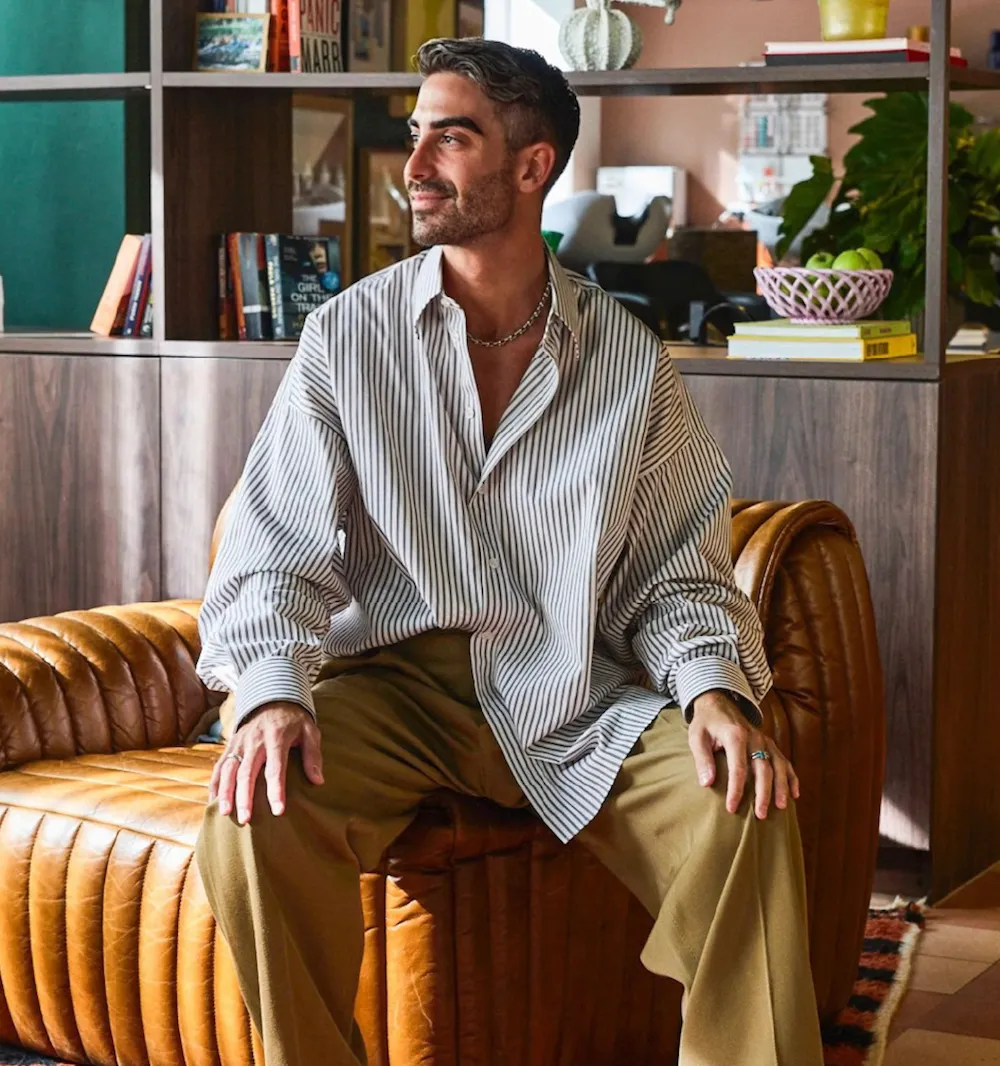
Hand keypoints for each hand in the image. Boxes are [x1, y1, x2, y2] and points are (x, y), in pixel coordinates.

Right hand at [209, 701, 323, 824]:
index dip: (276, 790)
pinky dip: (215, 783)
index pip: (275, 768)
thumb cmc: (294, 720)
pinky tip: (214, 800)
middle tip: (245, 819)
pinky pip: (220, 765)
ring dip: (226, 791)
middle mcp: (255, 741)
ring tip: (225, 813)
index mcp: (277, 737)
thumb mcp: (310, 731)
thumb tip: (318, 780)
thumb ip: (313, 755)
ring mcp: (240, 743)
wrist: (272, 698)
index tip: (278, 810)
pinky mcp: (231, 745)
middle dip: (244, 797)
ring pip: (229, 769)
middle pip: (247, 772)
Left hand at [687, 690, 799, 818]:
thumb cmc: (706, 723)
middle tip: (760, 815)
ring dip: (781, 787)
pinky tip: (795, 793)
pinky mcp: (770, 743)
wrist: (718, 702)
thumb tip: (707, 783)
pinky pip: (784, 760)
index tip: (731, 808)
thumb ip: (702, 759)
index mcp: (735, 736)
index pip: (738, 768)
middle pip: (763, 769)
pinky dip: (791, 777)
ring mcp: (765, 740)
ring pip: (778, 765)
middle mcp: (754, 738)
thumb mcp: (696, 737)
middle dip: (763, 793)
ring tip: (781, 807)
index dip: (736, 790)